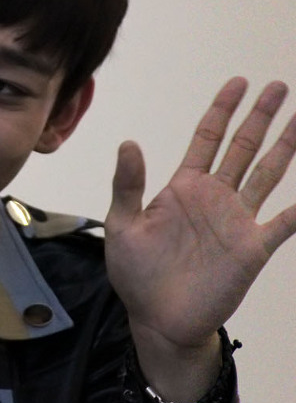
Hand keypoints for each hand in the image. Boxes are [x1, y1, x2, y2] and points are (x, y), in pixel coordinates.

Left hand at [105, 78, 295, 394]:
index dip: (222, 110)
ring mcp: (236, 221)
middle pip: (243, 147)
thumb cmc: (135, 273)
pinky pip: (283, 224)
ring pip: (267, 174)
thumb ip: (128, 184)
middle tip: (279, 86)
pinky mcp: (252, 249)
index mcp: (183, 187)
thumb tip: (129, 142)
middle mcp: (214, 197)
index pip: (207, 139)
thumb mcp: (122, 224)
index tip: (238, 83)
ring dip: (286, 147)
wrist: (157, 319)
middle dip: (260, 117)